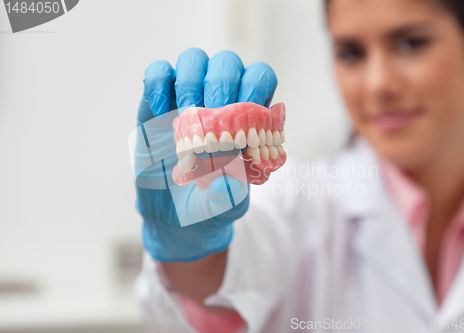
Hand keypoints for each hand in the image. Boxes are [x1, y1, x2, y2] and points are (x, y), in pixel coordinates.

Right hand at [134, 48, 277, 261]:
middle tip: (216, 112)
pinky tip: (160, 107)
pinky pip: (158, 74)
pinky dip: (159, 82)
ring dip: (192, 79)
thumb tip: (230, 179)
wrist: (176, 218)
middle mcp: (219, 101)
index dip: (256, 85)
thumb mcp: (228, 205)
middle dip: (223, 83)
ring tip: (188, 112)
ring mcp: (186, 100)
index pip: (259, 78)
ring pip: (194, 60)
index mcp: (248, 117)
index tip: (247, 108)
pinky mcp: (156, 106)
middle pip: (226, 64)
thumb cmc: (212, 204)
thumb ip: (232, 194)